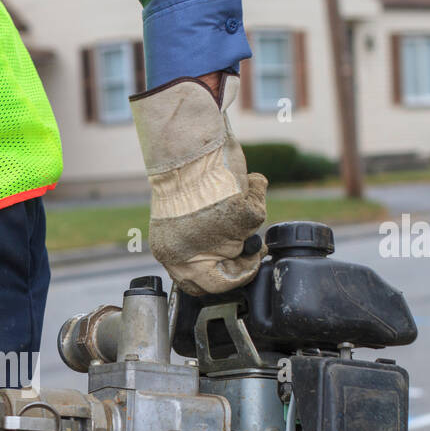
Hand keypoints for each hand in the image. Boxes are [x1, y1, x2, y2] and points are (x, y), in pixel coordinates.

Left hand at [131, 74, 266, 295]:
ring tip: (231, 193)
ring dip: (247, 218)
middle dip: (244, 267)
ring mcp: (215, 236)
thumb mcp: (177, 222)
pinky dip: (256, 193)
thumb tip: (223, 262)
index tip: (235, 267)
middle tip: (253, 252)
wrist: (186, 144)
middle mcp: (189, 251)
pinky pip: (259, 214)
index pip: (197, 286)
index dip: (221, 279)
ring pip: (248, 241)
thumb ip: (192, 247)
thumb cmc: (182, 175)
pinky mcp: (239, 217)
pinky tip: (242, 181)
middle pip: (226, 279)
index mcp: (170, 253)